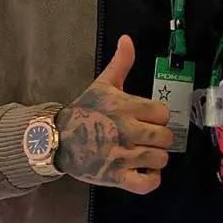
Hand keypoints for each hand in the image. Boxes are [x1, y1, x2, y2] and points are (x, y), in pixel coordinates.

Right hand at [55, 35, 173, 193]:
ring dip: (155, 157)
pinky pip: (148, 183)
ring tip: (144, 153)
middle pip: (165, 137)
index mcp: (126, 107)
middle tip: (146, 137)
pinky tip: (144, 170)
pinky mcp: (117, 177)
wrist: (57, 138)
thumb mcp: (102, 84)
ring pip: (160, 158)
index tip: (147, 118)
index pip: (162, 113)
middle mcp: (128, 131)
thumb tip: (127, 39)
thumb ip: (121, 62)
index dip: (157, 116)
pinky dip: (151, 179)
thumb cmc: (83, 111)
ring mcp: (123, 155)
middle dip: (158, 137)